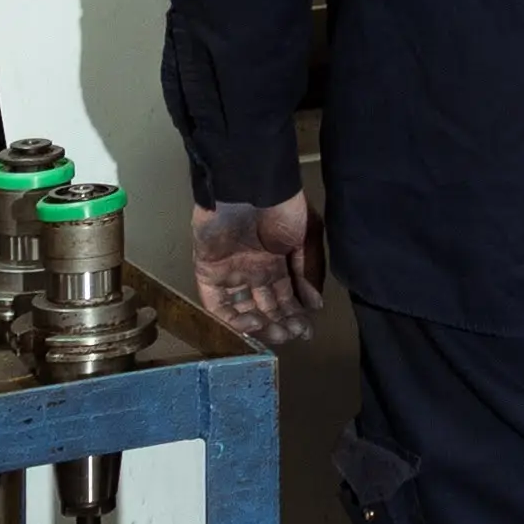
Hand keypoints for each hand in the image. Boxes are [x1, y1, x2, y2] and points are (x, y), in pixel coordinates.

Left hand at [191, 194, 324, 345]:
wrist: (250, 187)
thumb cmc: (283, 209)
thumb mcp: (307, 238)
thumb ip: (309, 273)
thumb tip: (315, 306)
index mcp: (276, 261)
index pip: (284, 296)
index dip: (295, 316)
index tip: (306, 333)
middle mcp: (252, 270)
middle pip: (263, 306)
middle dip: (279, 324)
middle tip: (291, 336)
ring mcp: (229, 272)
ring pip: (241, 309)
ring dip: (258, 325)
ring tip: (276, 333)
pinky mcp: (207, 272)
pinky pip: (216, 304)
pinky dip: (232, 319)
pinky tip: (253, 322)